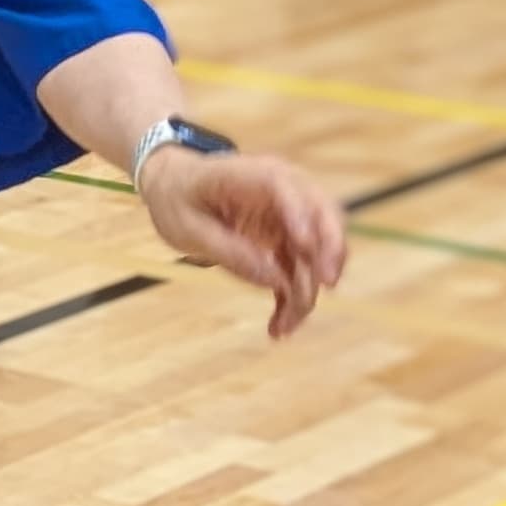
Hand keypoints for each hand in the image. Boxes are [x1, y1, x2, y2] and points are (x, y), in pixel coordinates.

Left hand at [136, 146, 344, 338]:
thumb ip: (230, 251)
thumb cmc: (178, 199)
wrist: (174, 187)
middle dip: (331, 250)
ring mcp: (288, 218)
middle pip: (323, 214)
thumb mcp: (188, 228)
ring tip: (282, 329)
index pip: (286, 188)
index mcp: (253, 176)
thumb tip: (274, 279)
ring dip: (307, 291)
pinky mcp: (285, 240)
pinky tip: (278, 327)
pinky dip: (293, 299)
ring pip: (317, 252)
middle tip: (327, 285)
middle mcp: (282, 192)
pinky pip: (301, 271)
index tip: (306, 245)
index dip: (301, 214)